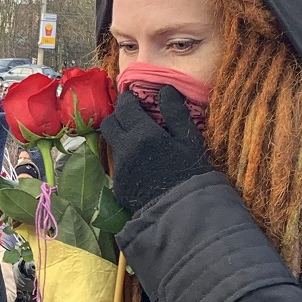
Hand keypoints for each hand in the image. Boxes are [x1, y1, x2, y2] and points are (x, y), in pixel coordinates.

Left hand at [99, 86, 213, 213]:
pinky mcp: (118, 186)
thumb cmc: (192, 172)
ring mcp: (119, 169)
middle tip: (132, 116)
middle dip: (118, 116)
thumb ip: (175, 113)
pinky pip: (117, 164)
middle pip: (109, 123)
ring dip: (121, 137)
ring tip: (138, 139)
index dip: (127, 100)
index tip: (133, 97)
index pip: (124, 108)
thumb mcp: (190, 139)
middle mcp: (124, 150)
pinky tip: (142, 163)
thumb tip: (165, 90)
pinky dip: (126, 158)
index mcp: (142, 135)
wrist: (184, 212)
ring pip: (112, 144)